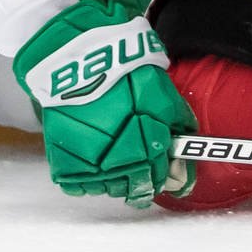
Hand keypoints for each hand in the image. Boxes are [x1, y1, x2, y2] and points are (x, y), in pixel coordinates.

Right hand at [13, 1, 195, 208]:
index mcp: (145, 151)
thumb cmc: (123, 73)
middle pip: (133, 188)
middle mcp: (120, 166)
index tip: (164, 173)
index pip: (159, 177)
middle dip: (139, 182)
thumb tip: (187, 135)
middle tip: (139, 173)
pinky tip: (92, 170)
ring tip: (116, 169)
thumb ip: (176, 118)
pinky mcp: (64, 162)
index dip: (163, 176)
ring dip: (114, 183)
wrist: (79, 61)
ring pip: (107, 190)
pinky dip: (86, 182)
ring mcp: (89, 166)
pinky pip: (77, 187)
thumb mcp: (161, 91)